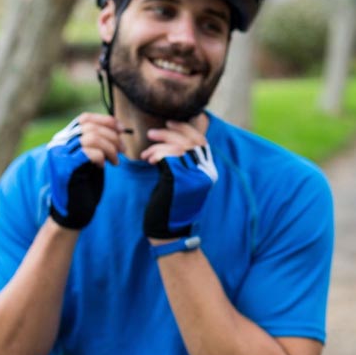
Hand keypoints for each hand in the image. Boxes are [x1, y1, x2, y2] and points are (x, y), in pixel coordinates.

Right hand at [46, 114, 123, 228]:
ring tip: (116, 162)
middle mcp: (58, 143)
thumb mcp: (94, 158)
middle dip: (113, 137)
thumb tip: (119, 126)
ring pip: (92, 137)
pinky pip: (89, 152)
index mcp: (64, 139)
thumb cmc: (86, 184)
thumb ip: (99, 141)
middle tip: (123, 151)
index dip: (106, 121)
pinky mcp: (64, 167)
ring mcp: (58, 154)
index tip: (123, 130)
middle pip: (90, 126)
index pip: (84, 118)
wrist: (74, 210)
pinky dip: (101, 157)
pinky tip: (103, 167)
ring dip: (110, 148)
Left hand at [142, 121, 217, 239]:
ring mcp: (193, 177)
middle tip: (152, 134)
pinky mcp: (178, 182)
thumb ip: (183, 163)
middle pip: (190, 141)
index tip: (169, 123)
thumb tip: (170, 141)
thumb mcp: (183, 181)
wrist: (169, 232)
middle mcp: (205, 173)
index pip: (201, 141)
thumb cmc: (172, 205)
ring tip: (146, 151)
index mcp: (209, 172)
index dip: (185, 129)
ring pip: (178, 147)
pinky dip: (156, 154)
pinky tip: (148, 160)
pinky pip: (167, 157)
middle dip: (169, 133)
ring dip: (159, 144)